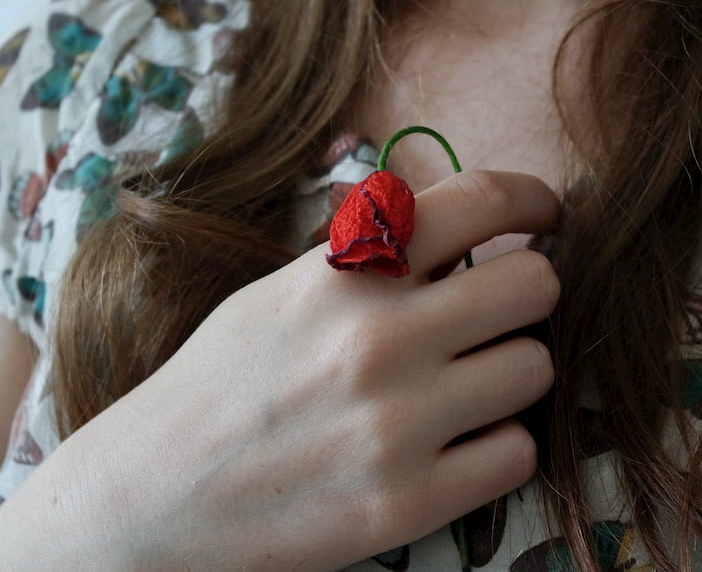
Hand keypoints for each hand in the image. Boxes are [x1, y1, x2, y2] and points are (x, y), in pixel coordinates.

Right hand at [0, 170, 559, 570]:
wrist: (154, 497)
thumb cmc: (222, 383)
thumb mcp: (282, 291)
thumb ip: (371, 255)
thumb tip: (462, 227)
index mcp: (342, 272)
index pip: (478, 200)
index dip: (533, 199)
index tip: (547, 216)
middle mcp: (376, 340)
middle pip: (534, 286)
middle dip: (527, 293)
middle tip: (501, 312)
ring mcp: (396, 426)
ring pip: (535, 369)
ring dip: (511, 373)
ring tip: (466, 385)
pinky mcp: (408, 504)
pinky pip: (517, 453)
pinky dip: (497, 446)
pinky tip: (455, 444)